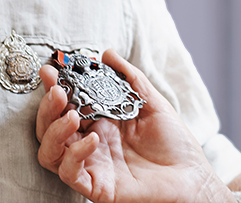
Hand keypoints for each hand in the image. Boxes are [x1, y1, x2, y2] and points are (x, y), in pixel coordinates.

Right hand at [36, 49, 236, 202]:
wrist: (193, 176)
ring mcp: (92, 165)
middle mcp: (89, 142)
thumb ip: (129, 77)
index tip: (50, 70)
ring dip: (54, 131)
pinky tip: (93, 140)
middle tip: (57, 92)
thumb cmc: (174, 143)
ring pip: (49, 152)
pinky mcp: (98, 187)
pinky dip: (74, 155)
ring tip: (71, 115)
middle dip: (47, 108)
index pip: (64, 104)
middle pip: (49, 128)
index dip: (54, 87)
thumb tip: (107, 54)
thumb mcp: (151, 101)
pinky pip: (71, 174)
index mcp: (98, 121)